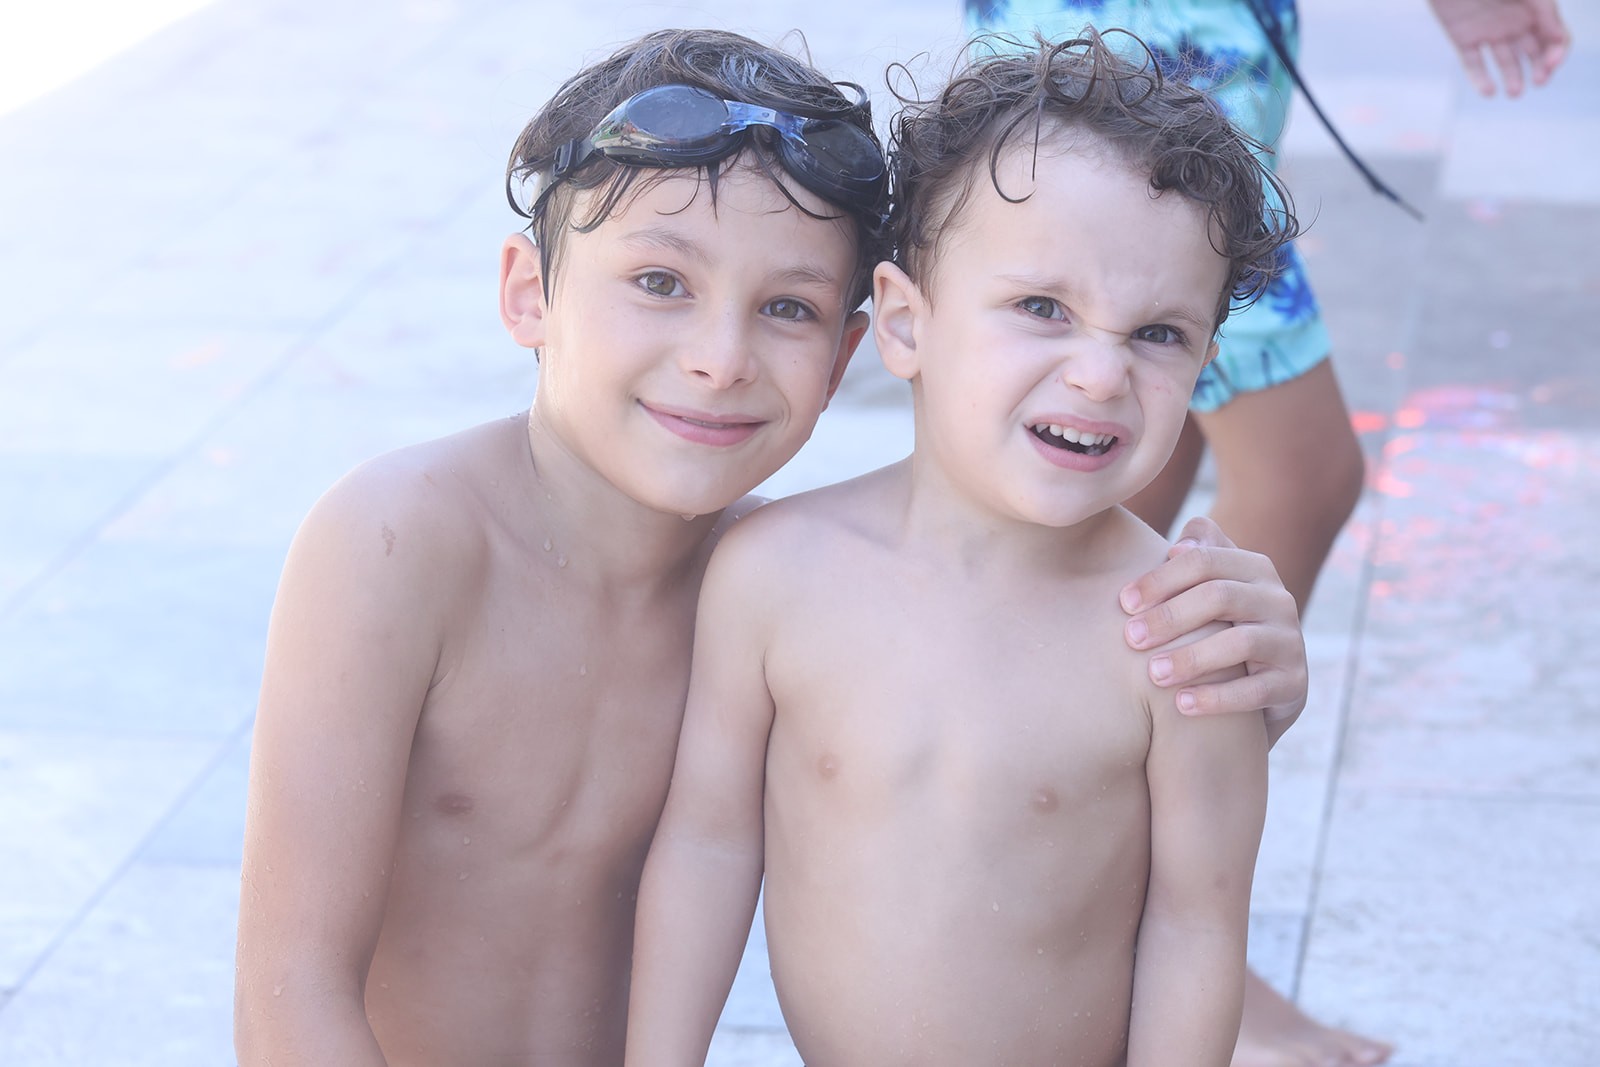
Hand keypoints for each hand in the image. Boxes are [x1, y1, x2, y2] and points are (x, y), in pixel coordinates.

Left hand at [1120, 516, 1306, 731]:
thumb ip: (1196, 556)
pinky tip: (1181, 705)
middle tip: (1131, 638)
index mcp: (1255, 568)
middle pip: (1220, 596)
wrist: (1265, 684)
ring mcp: (1289, 641)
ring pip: (1240, 642)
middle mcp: (1278, 599)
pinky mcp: (1293, 683)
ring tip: (1153, 674)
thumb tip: (1177, 546)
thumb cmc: (1220, 625)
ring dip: (1190, 658)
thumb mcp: (1211, 587)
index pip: (1205, 560)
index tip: (1124, 602)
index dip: (1161, 579)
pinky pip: (1256, 690)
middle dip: (1170, 616)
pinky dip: (1217, 698)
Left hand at [1428, 0, 1570, 96]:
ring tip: (1514, 93)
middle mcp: (1515, 22)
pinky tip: (1489, 92)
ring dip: (1513, 78)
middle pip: (1533, 53)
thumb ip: (1545, 12)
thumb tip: (1560, 40)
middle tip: (1539, 82)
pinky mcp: (1464, 38)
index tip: (1551, 64)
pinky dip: (1480, 79)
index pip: (1554, 38)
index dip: (1556, 53)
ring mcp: (1490, 31)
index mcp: (1535, 9)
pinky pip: (1473, 63)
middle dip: (1539, 69)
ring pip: (1505, 61)